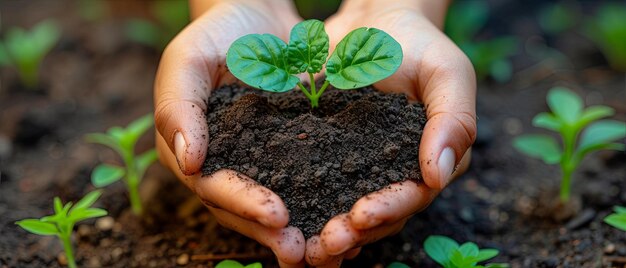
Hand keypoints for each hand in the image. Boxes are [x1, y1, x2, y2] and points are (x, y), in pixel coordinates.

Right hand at [154, 1, 305, 265]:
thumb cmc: (216, 34)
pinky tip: (346, 220)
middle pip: (244, 210)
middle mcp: (225, 166)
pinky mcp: (292, 153)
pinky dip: (322, 204)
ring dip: (299, 230)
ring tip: (328, 250)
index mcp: (193, 152)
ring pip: (276, 206)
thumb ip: (179, 108)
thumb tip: (189, 164)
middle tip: (303, 252)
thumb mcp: (187, 59)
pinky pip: (306, 183)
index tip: (277, 215)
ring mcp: (259, 163)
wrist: (258, 14)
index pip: (214, 187)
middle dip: (273, 232)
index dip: (243, 204)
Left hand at [305, 0, 476, 265]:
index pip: (412, 196)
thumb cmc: (417, 43)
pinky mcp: (327, 157)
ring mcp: (361, 169)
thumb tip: (440, 174)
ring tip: (299, 245)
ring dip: (324, 231)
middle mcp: (396, 174)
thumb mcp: (446, 72)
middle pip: (377, 216)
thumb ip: (453, 120)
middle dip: (352, 233)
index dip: (389, 209)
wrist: (373, 23)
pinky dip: (300, 205)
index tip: (361, 215)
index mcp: (430, 162)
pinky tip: (278, 218)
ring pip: (345, 212)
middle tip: (324, 244)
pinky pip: (314, 187)